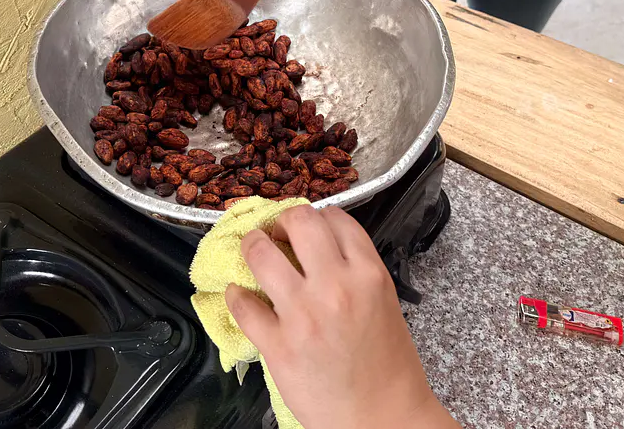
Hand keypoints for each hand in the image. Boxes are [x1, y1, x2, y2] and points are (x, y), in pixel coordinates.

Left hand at [226, 205, 458, 428]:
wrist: (383, 418)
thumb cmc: (388, 366)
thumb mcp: (383, 302)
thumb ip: (354, 270)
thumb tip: (318, 248)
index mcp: (368, 273)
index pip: (335, 218)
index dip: (317, 215)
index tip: (305, 223)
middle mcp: (336, 286)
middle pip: (298, 221)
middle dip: (282, 220)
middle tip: (277, 231)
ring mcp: (304, 314)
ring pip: (260, 253)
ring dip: (252, 246)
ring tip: (252, 250)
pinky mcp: (278, 345)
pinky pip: (242, 304)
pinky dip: (236, 295)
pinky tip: (238, 294)